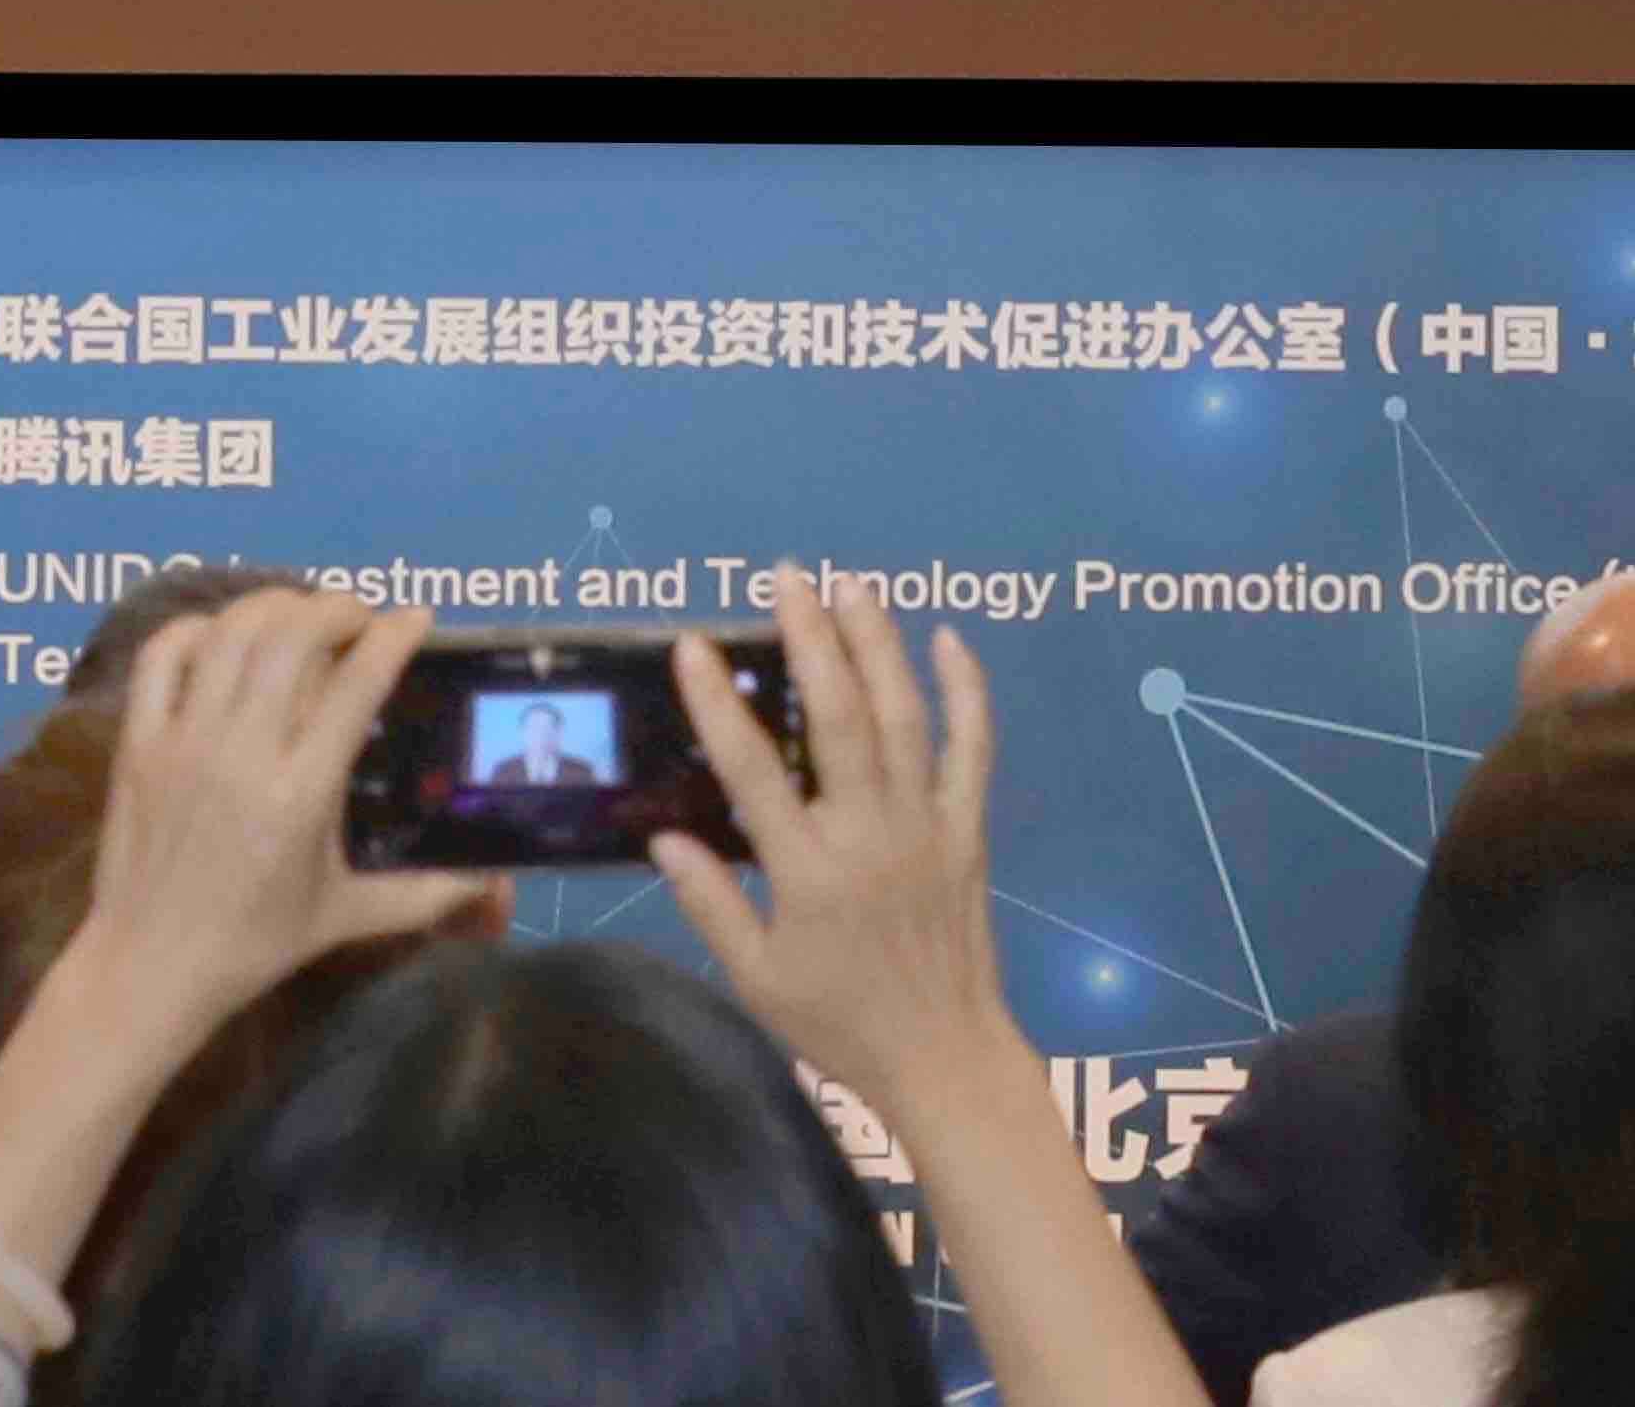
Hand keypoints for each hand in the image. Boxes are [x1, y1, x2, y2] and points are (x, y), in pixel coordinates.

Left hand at [56, 590, 489, 1042]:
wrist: (151, 967)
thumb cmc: (254, 943)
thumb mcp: (346, 917)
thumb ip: (425, 895)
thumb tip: (495, 888)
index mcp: (302, 793)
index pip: (356, 684)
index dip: (393, 636)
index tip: (416, 619)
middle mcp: (243, 752)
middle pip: (292, 636)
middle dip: (336, 608)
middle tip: (358, 620)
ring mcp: (184, 741)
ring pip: (231, 633)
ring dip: (274, 606)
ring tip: (301, 617)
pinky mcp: (138, 742)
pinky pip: (163, 657)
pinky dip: (198, 629)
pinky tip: (225, 638)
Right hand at [651, 569, 1025, 1127]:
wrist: (944, 1057)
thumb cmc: (839, 1023)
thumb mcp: (755, 979)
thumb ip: (710, 903)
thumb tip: (662, 835)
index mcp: (807, 873)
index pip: (754, 771)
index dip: (721, 703)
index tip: (694, 645)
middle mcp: (868, 835)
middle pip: (840, 717)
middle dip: (812, 638)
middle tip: (788, 577)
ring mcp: (926, 826)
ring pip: (903, 716)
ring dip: (877, 643)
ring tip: (851, 584)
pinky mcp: (967, 830)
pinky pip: (972, 748)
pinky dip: (966, 691)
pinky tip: (948, 638)